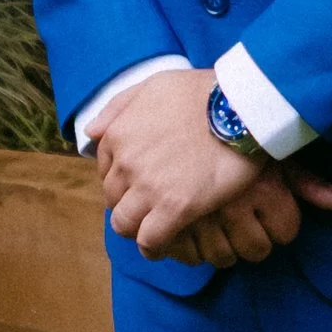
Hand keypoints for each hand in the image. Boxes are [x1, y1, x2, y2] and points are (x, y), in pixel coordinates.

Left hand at [91, 69, 331, 267]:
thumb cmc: (204, 91)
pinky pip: (150, 241)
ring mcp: (149, 188)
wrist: (241, 107)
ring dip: (135, 228)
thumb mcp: (154, 84)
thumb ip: (119, 107)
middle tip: (151, 205)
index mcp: (118, 134)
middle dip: (128, 203)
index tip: (141, 183)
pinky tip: (164, 245)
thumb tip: (91, 133)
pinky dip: (153, 247)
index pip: (105, 170)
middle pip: (113, 198)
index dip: (123, 179)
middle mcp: (126, 163)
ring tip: (154, 228)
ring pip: (123, 224)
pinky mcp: (175, 208)